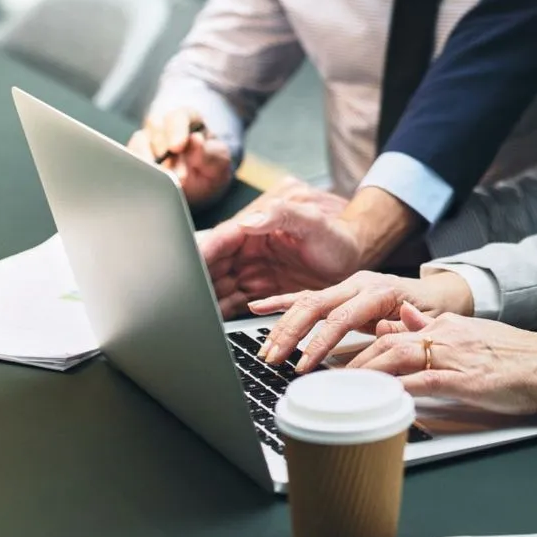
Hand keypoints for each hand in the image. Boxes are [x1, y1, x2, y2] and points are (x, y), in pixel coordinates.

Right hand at [127, 109, 233, 205]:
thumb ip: (209, 153)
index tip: (177, 147)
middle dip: (164, 149)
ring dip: (150, 160)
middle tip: (176, 174)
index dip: (177, 130)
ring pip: (140, 140)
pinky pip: (129, 158)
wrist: (201, 186)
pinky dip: (136, 168)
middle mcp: (166, 126)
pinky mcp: (136, 156)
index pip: (180, 116)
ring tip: (163, 178)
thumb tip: (195, 141)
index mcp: (189, 120)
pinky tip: (147, 180)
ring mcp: (148, 140)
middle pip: (156, 125)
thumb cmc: (210, 168)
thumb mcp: (218, 163)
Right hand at [198, 179, 349, 316]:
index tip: (186, 267)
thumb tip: (249, 220)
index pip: (222, 239)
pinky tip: (211, 321)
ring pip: (221, 285)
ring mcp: (255, 269)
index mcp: (256, 225)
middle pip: (215, 264)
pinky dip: (222, 311)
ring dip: (207, 299)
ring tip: (191, 315)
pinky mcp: (262, 289)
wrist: (353, 256)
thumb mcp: (312, 220)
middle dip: (198, 280)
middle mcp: (250, 247)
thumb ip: (283, 214)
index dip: (203, 253)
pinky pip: (235, 301)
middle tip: (183, 298)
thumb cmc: (336, 234)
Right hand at [247, 270, 473, 370]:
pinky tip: (258, 307)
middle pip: (315, 306)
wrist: (436, 293)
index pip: (341, 317)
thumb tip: (381, 333)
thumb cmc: (432, 311)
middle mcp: (358, 284)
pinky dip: (281, 302)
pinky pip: (306, 296)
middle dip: (290, 334)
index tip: (303, 365)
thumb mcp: (426, 322)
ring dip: (283, 325)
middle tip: (273, 359)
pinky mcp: (339, 291)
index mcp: (379, 291)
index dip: (319, 342)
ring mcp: (346, 286)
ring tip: (265, 349)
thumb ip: (403, 328)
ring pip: (306, 301)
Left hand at [348, 306, 536, 415]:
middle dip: (352, 363)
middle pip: (385, 345)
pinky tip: (380, 400)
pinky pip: (422, 383)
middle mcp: (444, 336)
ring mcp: (453, 357)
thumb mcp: (470, 334)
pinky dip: (397, 391)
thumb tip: (400, 318)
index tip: (338, 363)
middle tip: (326, 381)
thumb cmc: (515, 356)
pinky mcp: (464, 380)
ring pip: (396, 359)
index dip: (359, 348)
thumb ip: (431, 327)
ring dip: (364, 375)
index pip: (390, 333)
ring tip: (341, 391)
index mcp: (445, 326)